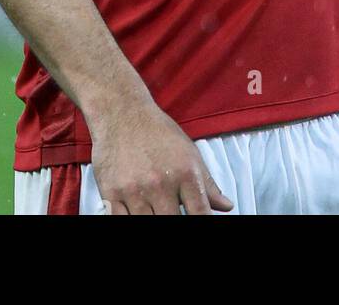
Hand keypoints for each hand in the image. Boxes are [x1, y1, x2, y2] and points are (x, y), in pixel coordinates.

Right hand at [89, 94, 233, 214]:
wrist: (123, 113)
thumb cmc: (158, 132)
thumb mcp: (190, 153)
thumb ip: (208, 184)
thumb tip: (226, 206)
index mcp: (184, 173)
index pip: (200, 212)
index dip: (203, 222)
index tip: (200, 221)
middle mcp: (160, 184)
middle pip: (172, 222)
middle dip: (175, 219)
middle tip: (173, 210)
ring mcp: (134, 191)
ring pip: (148, 224)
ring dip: (153, 218)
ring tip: (157, 207)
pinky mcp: (112, 193)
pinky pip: (122, 221)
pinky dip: (131, 218)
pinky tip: (138, 210)